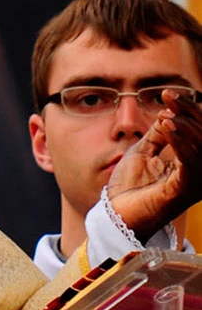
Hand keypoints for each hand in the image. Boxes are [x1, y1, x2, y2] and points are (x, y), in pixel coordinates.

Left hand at [107, 89, 201, 241]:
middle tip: (169, 96)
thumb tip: (170, 113)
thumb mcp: (143, 153)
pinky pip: (191, 161)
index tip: (168, 93)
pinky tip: (168, 126)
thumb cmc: (129, 187)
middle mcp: (199, 172)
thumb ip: (159, 135)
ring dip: (186, 124)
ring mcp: (195, 182)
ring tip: (167, 112)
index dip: (187, 109)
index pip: (199, 130)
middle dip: (189, 111)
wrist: (116, 215)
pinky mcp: (185, 190)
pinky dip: (181, 140)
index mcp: (192, 162)